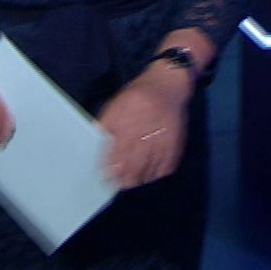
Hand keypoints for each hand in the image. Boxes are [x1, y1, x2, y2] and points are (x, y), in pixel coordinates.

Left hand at [97, 66, 191, 188]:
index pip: (118, 151)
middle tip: (120, 186)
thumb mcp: (116, 105)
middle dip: (126, 178)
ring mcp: (162, 139)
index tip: (106, 178)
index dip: (111, 168)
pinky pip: (167, 166)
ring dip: (141, 179)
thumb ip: (106, 124)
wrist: (167, 84)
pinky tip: (151, 176)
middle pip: (135, 164)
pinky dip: (158, 174)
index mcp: (128, 121)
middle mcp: (146, 131)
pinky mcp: (175, 143)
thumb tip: (95, 143)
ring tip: (133, 184)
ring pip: (151, 168)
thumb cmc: (137, 95)